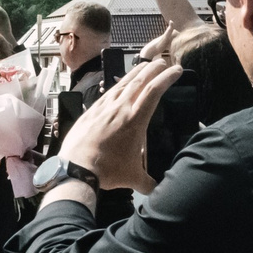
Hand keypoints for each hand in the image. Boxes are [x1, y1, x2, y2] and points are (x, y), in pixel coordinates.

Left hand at [58, 57, 181, 195]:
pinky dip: (117, 84)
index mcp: (135, 120)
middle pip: (139, 80)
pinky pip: (107, 92)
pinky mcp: (91, 111)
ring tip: (144, 66)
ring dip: (135, 72)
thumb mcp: (133, 178)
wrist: (76, 169)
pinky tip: (119, 84)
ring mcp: (104, 108)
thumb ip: (149, 182)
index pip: (155, 90)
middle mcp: (120, 108)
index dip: (167, 77)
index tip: (176, 70)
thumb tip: (159, 190)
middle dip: (153, 69)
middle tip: (163, 62)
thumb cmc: (107, 171)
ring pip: (122, 83)